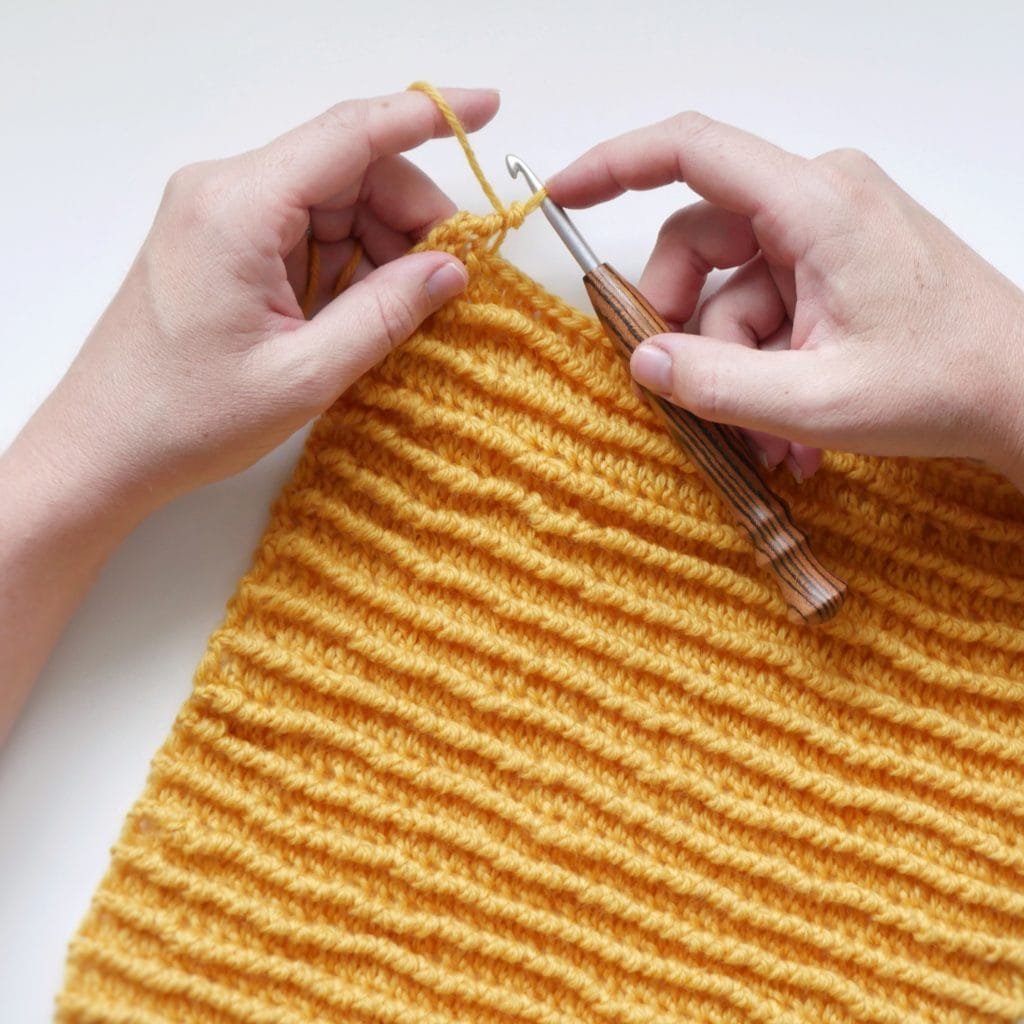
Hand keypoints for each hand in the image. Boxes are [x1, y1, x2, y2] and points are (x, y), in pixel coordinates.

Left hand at [31, 86, 498, 520]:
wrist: (106, 447)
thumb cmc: (187, 417)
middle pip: (348, 170)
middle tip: (448, 277)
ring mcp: (220, 213)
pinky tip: (356, 310)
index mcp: (238, 208)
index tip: (488, 107)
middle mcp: (224, 191)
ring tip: (396, 311)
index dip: (427, 116)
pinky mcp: (223, 240)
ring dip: (379, 246)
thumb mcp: (304, 375)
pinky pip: (305, 229)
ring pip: (333, 201)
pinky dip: (345, 262)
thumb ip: (385, 314)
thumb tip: (451, 268)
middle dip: (410, 216)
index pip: (350, 134)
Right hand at [547, 114, 1023, 487]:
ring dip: (734, 369)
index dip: (614, 164)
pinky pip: (766, 309)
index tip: (562, 194)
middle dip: (687, 328)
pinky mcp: (832, 264)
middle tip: (685, 391)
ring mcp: (826, 233)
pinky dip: (764, 368)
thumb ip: (717, 383)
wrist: (1021, 393)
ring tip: (770, 440)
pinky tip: (789, 429)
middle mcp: (818, 200)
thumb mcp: (816, 401)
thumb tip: (643, 360)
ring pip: (731, 291)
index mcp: (816, 203)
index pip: (692, 151)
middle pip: (700, 245)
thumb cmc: (945, 383)